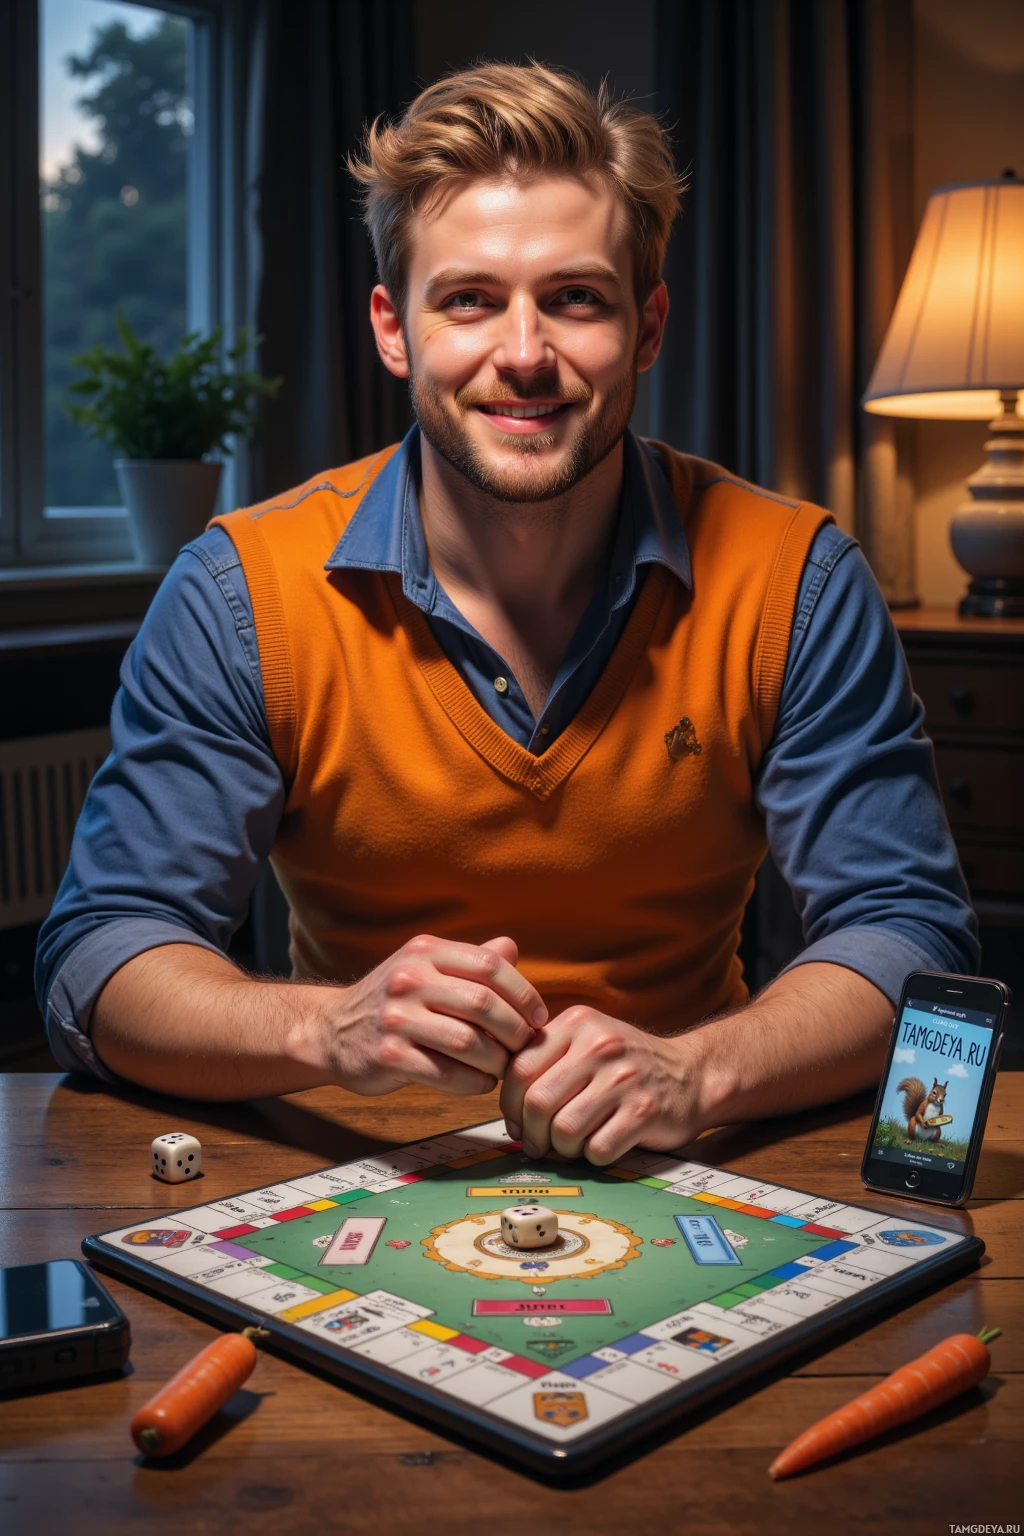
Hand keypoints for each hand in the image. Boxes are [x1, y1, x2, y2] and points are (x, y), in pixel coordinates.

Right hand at [309, 934, 546, 1096]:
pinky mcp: (388, 1056)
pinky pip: (447, 1074)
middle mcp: (409, 979)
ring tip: (504, 1066)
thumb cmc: (393, 1000)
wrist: (331, 1030)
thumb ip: (469, 960)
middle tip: (526, 1046)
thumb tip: (512, 948)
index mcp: (425, 952)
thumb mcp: (425, 967)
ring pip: (469, 1043)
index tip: (538, 1017)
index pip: (490, 965)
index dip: (524, 993)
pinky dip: (474, 1082)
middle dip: (516, 1030)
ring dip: (498, 1060)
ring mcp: (396, 1018)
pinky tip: (481, 1082)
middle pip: (484, 1004)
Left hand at [498, 1006, 702, 1164]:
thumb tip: (509, 1105)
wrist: (691, 1074)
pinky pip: (598, 1149)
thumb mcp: (587, 1040)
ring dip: (562, 1149)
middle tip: (538, 1144)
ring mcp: (624, 1078)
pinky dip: (592, 1157)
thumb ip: (546, 1058)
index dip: (510, 1105)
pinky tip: (600, 1145)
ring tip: (570, 1146)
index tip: (517, 1122)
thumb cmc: (627, 1065)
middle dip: (532, 1133)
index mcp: (577, 1023)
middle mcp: (600, 1045)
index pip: (520, 1068)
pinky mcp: (645, 1111)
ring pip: (565, 1130)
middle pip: (539, 1102)